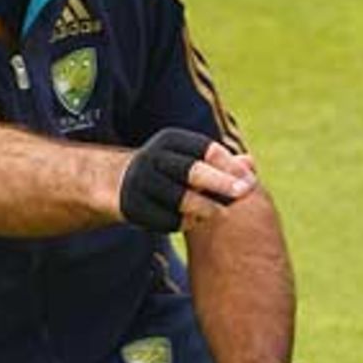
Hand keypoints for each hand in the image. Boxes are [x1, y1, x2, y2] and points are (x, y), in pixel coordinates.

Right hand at [120, 130, 256, 231]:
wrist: (112, 182)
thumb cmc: (165, 171)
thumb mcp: (186, 158)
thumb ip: (218, 162)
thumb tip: (250, 164)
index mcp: (170, 141)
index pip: (205, 149)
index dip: (230, 165)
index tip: (250, 180)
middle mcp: (153, 158)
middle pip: (192, 170)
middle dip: (220, 181)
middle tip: (244, 192)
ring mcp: (140, 183)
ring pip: (179, 197)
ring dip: (204, 206)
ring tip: (221, 213)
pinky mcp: (133, 207)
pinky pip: (166, 218)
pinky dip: (184, 221)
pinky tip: (195, 221)